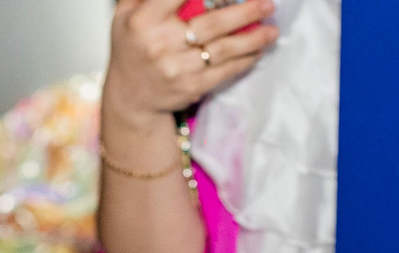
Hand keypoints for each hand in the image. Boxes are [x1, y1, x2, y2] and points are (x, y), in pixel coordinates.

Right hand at [105, 0, 278, 131]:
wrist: (130, 97)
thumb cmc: (133, 45)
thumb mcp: (126, 12)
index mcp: (144, 19)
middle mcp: (160, 44)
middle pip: (212, 24)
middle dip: (245, 12)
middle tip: (267, 4)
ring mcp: (176, 69)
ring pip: (223, 50)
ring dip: (252, 40)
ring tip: (272, 30)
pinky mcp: (190, 87)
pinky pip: (224, 71)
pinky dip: (244, 61)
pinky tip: (257, 51)